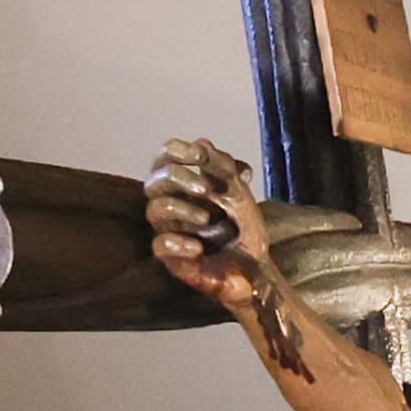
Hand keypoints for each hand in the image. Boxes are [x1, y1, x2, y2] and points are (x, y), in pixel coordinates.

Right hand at [146, 138, 272, 314]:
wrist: (255, 268)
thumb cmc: (244, 228)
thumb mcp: (240, 192)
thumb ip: (223, 167)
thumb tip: (202, 143)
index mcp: (184, 184)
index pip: (165, 157)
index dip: (177, 151)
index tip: (200, 155)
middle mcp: (171, 204)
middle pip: (154, 181)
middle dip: (180, 179)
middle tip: (207, 190)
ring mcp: (168, 230)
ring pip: (155, 210)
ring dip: (182, 209)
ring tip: (207, 219)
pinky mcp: (171, 258)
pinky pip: (159, 246)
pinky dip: (177, 243)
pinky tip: (197, 248)